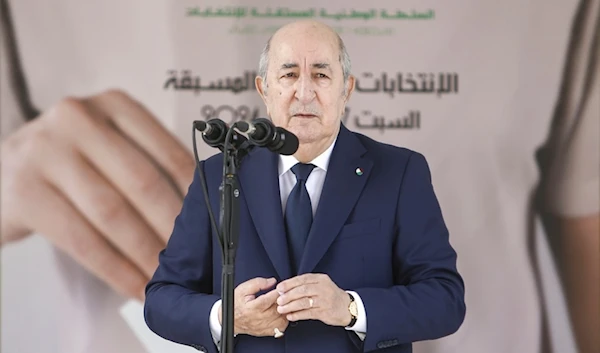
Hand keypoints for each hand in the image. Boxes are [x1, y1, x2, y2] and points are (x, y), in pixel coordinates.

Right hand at [0, 89, 194, 300]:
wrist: (3, 173)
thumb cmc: (71, 163)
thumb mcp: (109, 145)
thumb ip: (148, 163)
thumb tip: (201, 212)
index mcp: (114, 104)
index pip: (168, 152)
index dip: (194, 195)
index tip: (211, 225)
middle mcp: (79, 118)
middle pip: (143, 182)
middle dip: (172, 228)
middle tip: (194, 259)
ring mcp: (46, 152)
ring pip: (113, 213)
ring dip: (146, 253)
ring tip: (167, 277)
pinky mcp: (24, 192)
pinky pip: (82, 240)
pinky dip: (115, 269)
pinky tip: (135, 285)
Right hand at [218, 277, 288, 336]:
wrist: (231, 320)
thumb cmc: (236, 304)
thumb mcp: (243, 289)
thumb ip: (258, 283)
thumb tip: (272, 281)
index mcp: (253, 307)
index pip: (271, 298)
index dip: (278, 291)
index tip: (281, 287)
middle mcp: (259, 318)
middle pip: (278, 308)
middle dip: (284, 300)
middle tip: (285, 294)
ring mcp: (264, 326)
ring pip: (282, 318)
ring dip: (285, 310)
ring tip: (283, 303)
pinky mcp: (267, 331)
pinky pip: (281, 326)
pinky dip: (284, 319)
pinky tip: (281, 313)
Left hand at [276, 273, 351, 326]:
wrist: (347, 307)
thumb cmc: (330, 295)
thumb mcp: (321, 285)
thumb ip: (306, 284)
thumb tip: (285, 288)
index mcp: (321, 279)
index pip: (302, 279)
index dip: (289, 283)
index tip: (279, 288)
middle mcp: (323, 288)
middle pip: (302, 290)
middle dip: (288, 295)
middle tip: (278, 300)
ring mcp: (325, 300)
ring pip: (304, 302)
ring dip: (291, 306)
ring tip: (281, 309)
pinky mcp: (325, 312)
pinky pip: (308, 313)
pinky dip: (297, 315)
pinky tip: (290, 316)